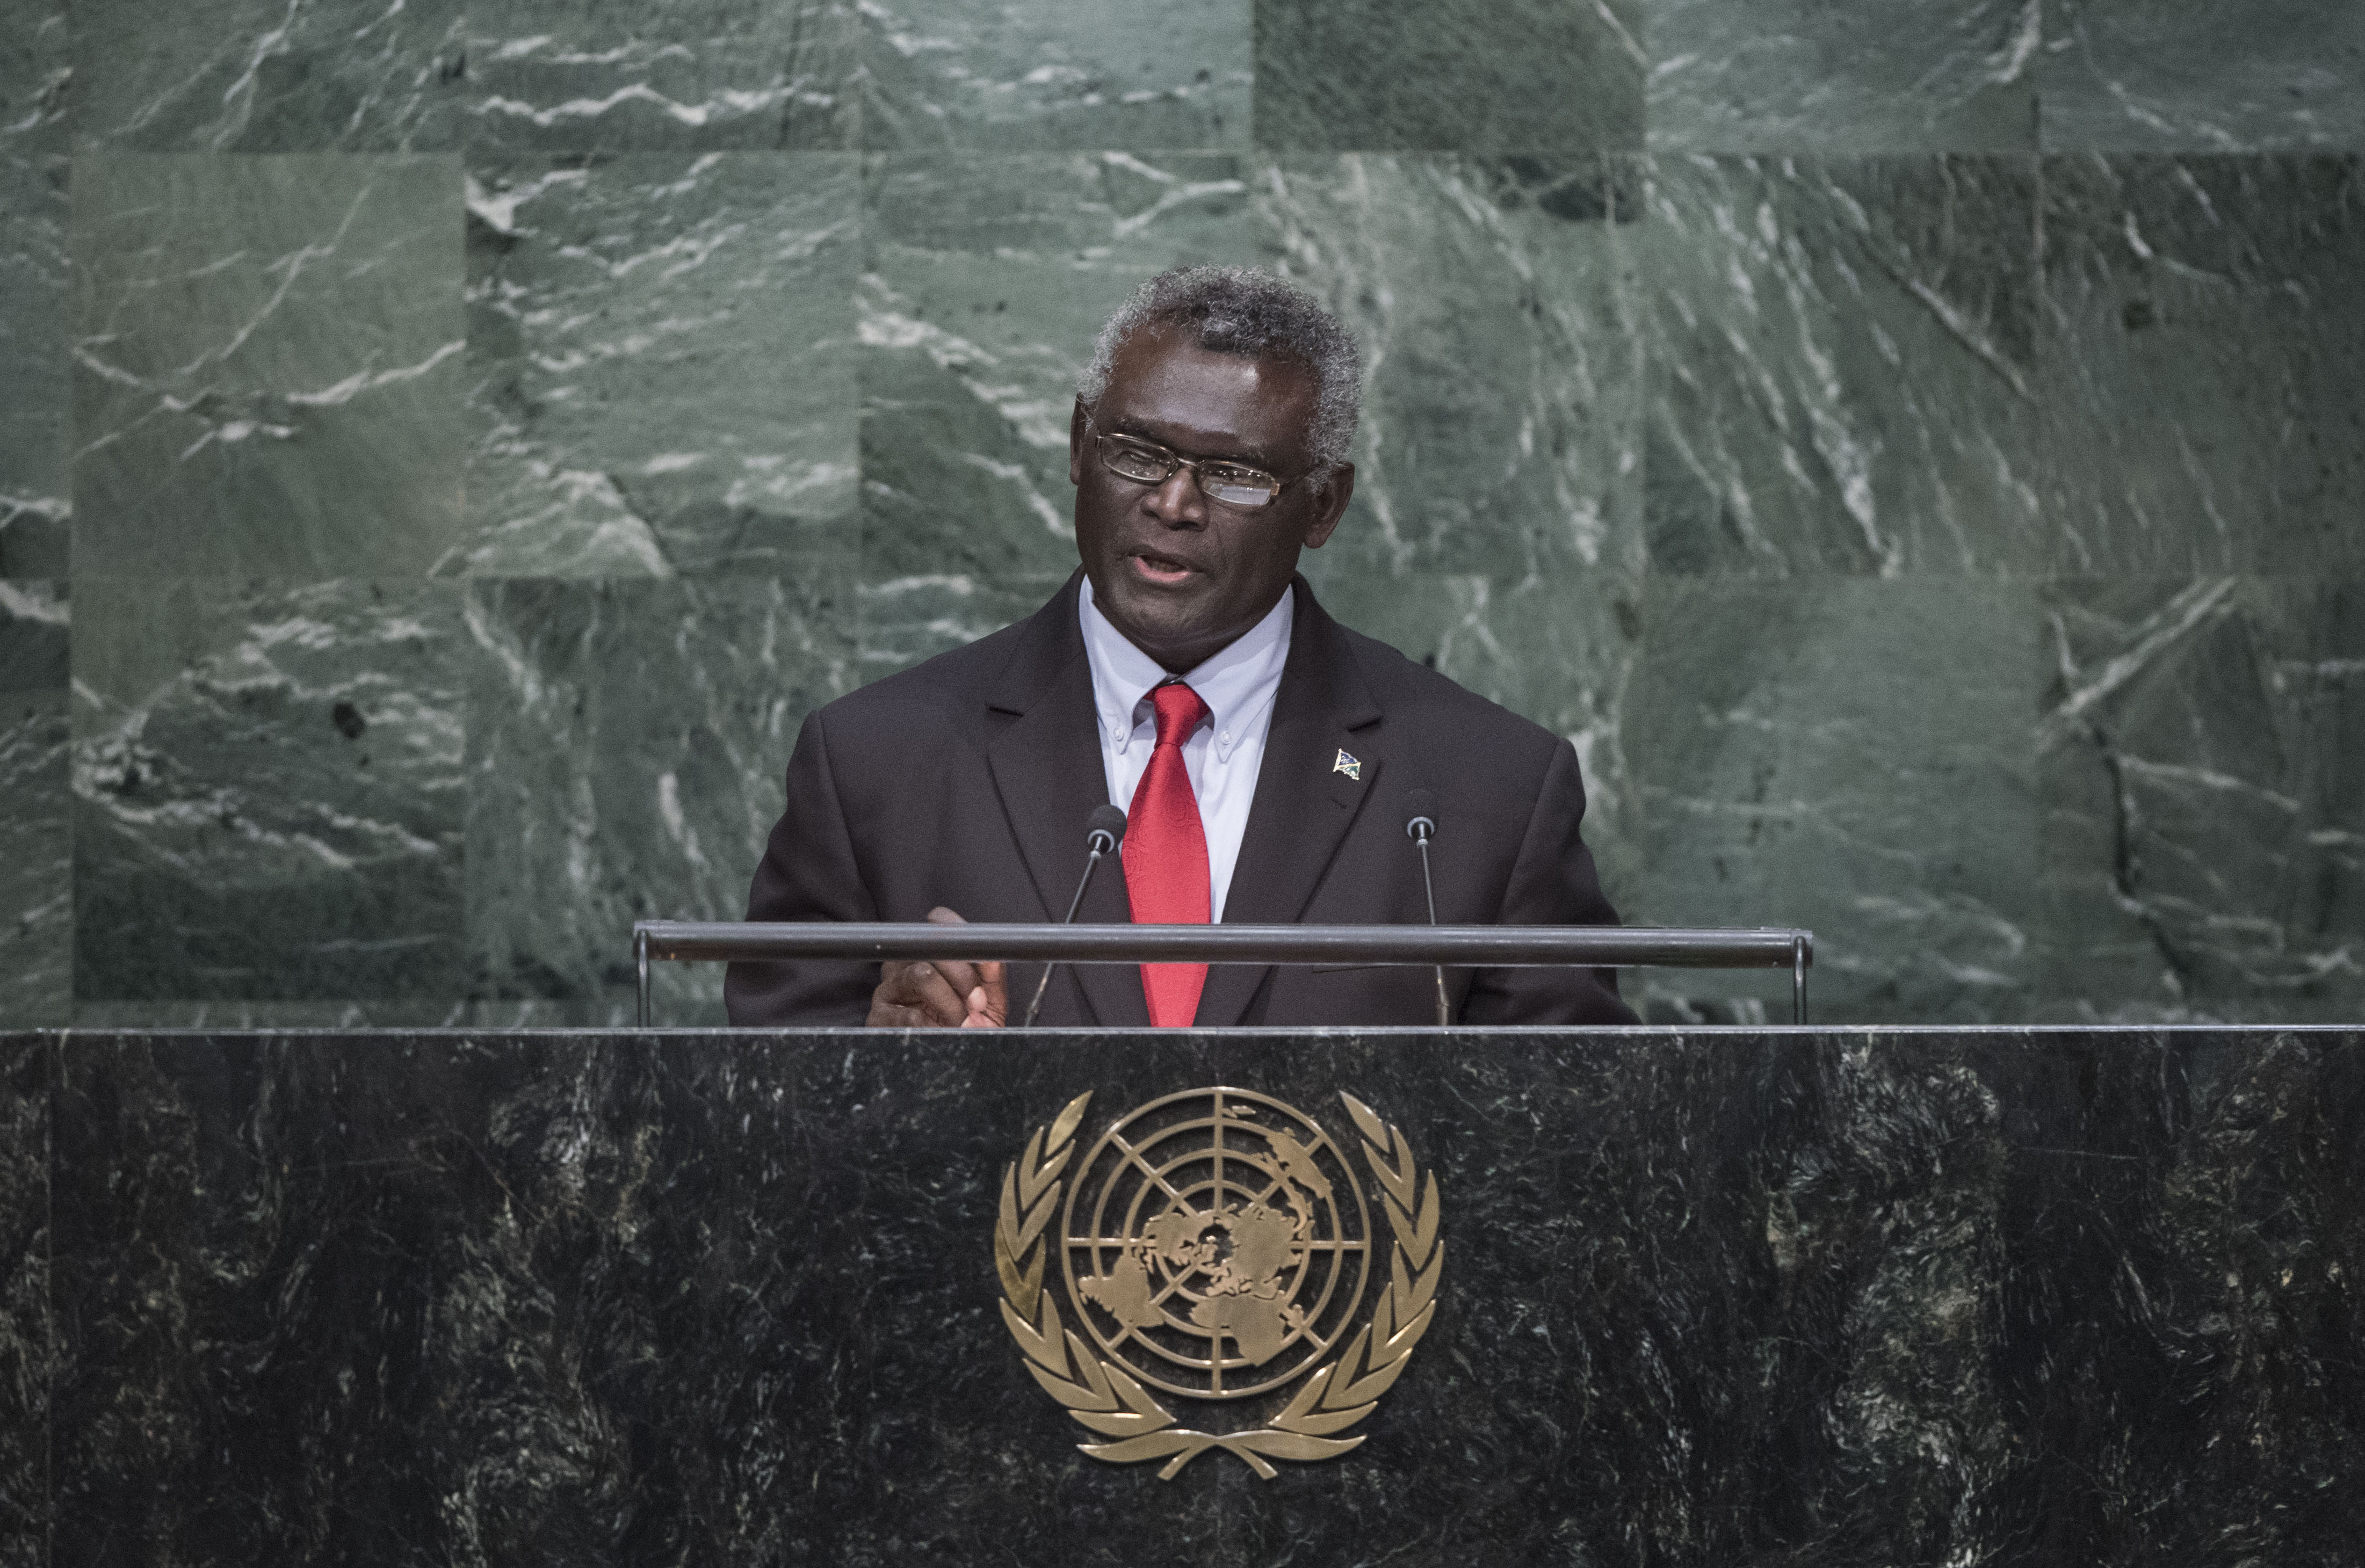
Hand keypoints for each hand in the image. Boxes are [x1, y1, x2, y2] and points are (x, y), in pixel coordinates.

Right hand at [865, 907, 1005, 1027]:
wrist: (958, 1065)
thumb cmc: (971, 1026)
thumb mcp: (989, 999)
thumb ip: (992, 973)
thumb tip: (991, 952)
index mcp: (928, 953)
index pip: (938, 921)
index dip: (961, 938)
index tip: (983, 967)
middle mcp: (903, 965)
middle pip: (932, 948)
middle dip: (964, 978)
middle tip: (978, 1003)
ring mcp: (887, 990)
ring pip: (922, 976)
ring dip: (951, 1004)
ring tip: (962, 1023)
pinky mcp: (878, 1017)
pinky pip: (911, 1014)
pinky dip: (936, 1027)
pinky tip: (942, 1034)